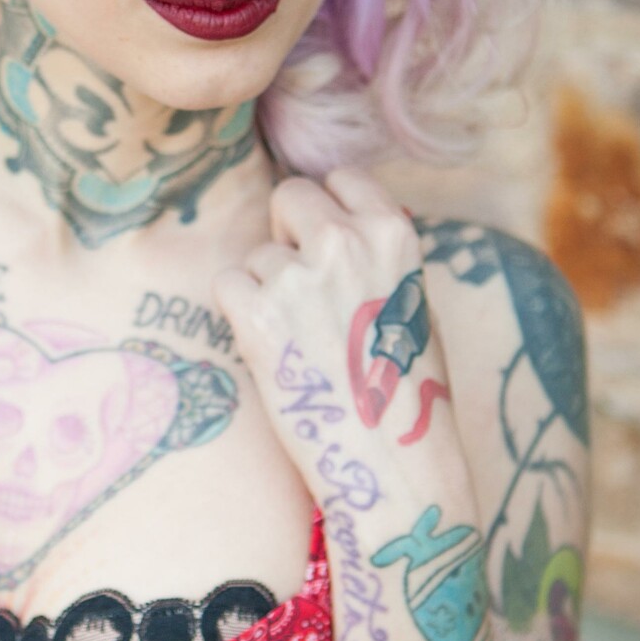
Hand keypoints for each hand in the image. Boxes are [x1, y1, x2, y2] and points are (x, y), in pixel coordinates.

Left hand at [212, 168, 467, 521]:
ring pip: (257, 254)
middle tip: (299, 288)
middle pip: (288, 197)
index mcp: (393, 234)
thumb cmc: (407, 390)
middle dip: (286, 234)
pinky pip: (227, 284)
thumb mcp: (413, 302)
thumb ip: (376, 255)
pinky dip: (239, 314)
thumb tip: (337, 221)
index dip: (327, 210)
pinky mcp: (257, 315)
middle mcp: (345, 243)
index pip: (342, 179)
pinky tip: (271, 349)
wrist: (391, 462)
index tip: (324, 245)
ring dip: (266, 289)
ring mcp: (298, 276)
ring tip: (299, 341)